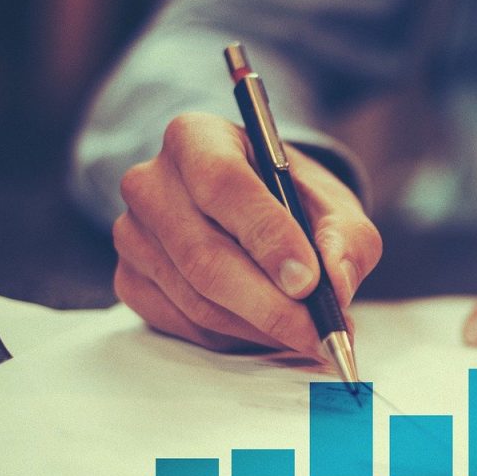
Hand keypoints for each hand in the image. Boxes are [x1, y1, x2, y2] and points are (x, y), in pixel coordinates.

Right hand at [112, 112, 381, 358]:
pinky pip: (184, 324)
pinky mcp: (130, 280)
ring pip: (197, 299)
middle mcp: (151, 182)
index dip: (267, 237)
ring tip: (308, 335)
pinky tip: (269, 330)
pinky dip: (235, 337)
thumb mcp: (334, 205)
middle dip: (270, 304)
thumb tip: (337, 283)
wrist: (257, 210)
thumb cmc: (293, 200)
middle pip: (204, 256)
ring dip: (260, 327)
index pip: (223, 185)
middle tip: (318, 332)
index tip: (309, 281)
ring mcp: (133, 234)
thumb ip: (346, 238)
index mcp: (197, 138)